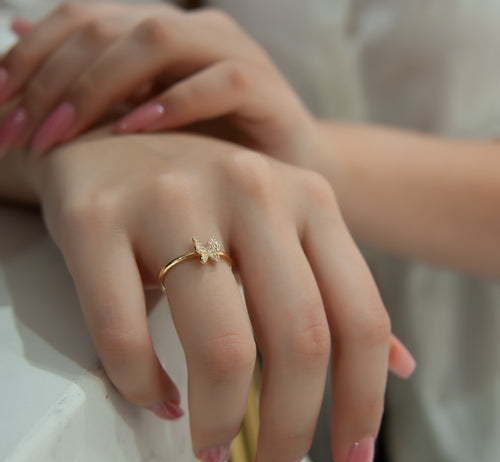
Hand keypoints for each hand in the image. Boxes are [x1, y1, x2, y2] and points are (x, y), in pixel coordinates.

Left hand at [0, 3, 314, 165]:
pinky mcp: (266, 88)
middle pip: (108, 27)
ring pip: (157, 41)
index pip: (80, 22)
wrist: (292, 166)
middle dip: (52, 78)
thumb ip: (95, 80)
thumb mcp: (148, 117)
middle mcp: (193, 30)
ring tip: (61, 133)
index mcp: (160, 33)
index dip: (29, 59)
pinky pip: (218, 82)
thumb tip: (21, 37)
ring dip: (100, 87)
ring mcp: (232, 54)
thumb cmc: (216, 147)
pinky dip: (173, 102)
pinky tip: (134, 129)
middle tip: (19, 132)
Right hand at [23, 130, 412, 461]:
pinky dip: (142, 385)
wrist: (110, 136)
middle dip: (294, 430)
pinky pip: (125, 332)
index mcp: (308, 196)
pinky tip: (156, 399)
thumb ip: (336, 288)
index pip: (359, 318)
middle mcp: (251, 190)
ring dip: (222, 420)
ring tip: (214, 449)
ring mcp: (171, 198)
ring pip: (220, 344)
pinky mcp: (97, 217)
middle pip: (299, 341)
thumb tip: (396, 367)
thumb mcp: (283, 222)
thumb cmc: (204, 193)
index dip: (363, 406)